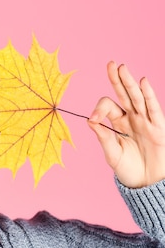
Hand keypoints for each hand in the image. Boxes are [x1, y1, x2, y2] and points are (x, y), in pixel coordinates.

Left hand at [88, 61, 164, 187]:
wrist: (147, 183)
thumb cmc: (129, 170)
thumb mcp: (112, 155)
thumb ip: (103, 137)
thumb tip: (90, 121)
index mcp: (118, 124)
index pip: (108, 107)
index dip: (99, 110)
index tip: (93, 120)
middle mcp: (132, 118)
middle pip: (124, 94)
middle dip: (117, 79)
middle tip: (110, 64)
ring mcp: (146, 121)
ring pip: (137, 97)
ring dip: (130, 82)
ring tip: (122, 67)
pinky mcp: (158, 127)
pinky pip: (153, 108)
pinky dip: (149, 95)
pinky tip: (143, 82)